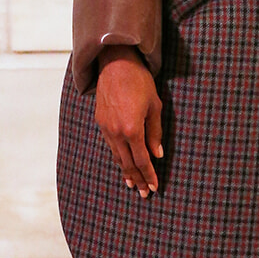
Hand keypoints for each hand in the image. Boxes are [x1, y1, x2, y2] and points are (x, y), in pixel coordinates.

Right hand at [94, 47, 162, 197]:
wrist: (116, 64)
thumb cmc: (139, 82)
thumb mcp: (155, 107)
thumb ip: (155, 133)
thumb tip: (157, 154)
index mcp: (132, 129)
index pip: (142, 160)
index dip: (149, 175)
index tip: (154, 187)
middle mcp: (116, 132)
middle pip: (127, 163)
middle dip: (137, 179)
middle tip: (144, 193)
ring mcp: (106, 128)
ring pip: (117, 156)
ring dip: (125, 171)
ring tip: (133, 184)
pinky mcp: (101, 122)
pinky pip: (111, 145)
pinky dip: (118, 157)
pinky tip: (122, 163)